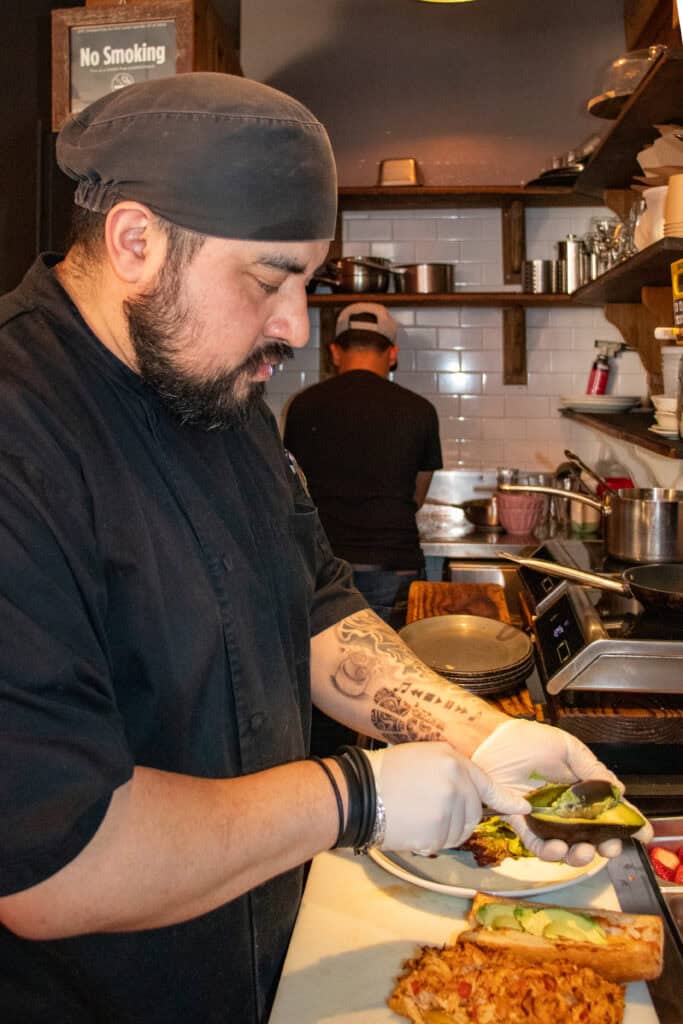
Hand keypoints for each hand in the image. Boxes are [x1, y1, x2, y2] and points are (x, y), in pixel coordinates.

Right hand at [364, 742, 528, 853]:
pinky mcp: (437, 835)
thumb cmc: (388, 772)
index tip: (524, 807)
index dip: (507, 798)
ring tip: (417, 813)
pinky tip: (414, 826)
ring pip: (461, 830)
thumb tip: (475, 790)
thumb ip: (454, 770)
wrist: (360, 793)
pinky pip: (445, 842)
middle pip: (474, 812)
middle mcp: (456, 786)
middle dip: (459, 815)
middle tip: (429, 806)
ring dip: (445, 828)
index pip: (487, 784)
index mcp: (453, 762)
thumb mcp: (425, 756)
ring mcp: (448, 812)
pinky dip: (433, 840)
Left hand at [471, 719, 652, 864]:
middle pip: (589, 834)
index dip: (621, 822)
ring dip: (579, 854)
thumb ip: (590, 768)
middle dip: (604, 845)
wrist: (488, 740)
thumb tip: (617, 788)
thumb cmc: (523, 739)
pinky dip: (550, 851)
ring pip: (566, 845)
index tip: (640, 834)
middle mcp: (561, 805)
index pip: (604, 808)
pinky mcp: (520, 823)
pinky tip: (558, 848)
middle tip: (609, 847)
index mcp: (576, 787)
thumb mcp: (565, 747)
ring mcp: (542, 817)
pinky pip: (538, 844)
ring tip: (583, 851)